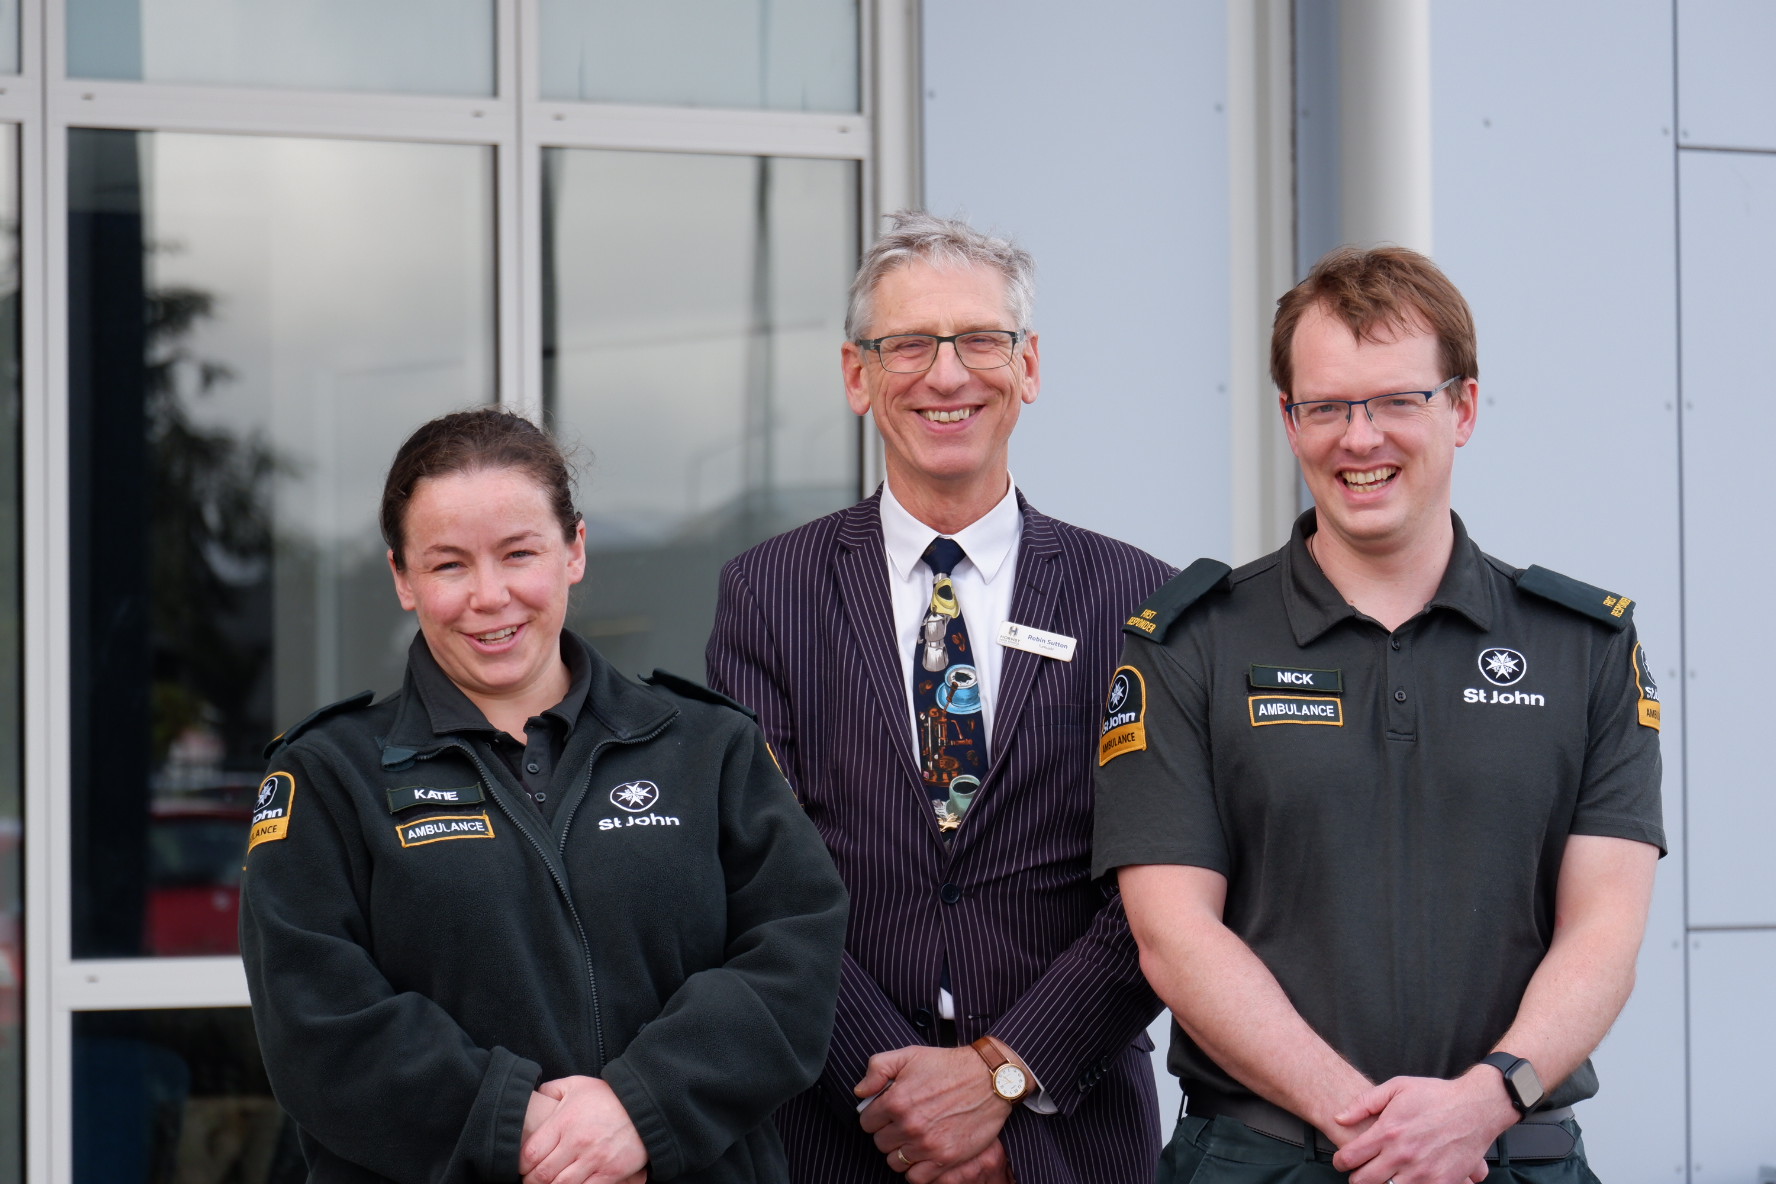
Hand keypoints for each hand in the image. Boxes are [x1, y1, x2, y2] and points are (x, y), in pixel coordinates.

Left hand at [520, 1075, 648, 1183]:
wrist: (646, 1104)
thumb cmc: (608, 1096)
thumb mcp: (576, 1085)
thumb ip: (551, 1090)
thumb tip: (534, 1096)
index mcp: (564, 1122)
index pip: (530, 1154)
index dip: (521, 1166)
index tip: (523, 1168)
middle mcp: (577, 1142)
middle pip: (542, 1175)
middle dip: (533, 1182)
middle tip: (534, 1181)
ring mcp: (595, 1159)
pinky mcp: (611, 1172)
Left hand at [855, 1045, 1012, 1180]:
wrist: (989, 1079)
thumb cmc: (948, 1066)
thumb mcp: (909, 1054)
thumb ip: (877, 1068)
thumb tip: (860, 1091)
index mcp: (897, 1100)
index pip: (866, 1122)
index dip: (876, 1116)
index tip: (888, 1112)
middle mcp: (910, 1125)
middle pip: (880, 1143)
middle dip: (888, 1133)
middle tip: (903, 1123)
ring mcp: (927, 1145)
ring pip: (895, 1162)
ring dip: (900, 1152)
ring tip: (913, 1138)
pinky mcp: (945, 1158)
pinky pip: (916, 1178)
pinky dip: (916, 1170)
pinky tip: (922, 1155)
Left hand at [1331, 1069, 1515, 1183]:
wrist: (1476, 1108)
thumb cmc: (1436, 1096)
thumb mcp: (1397, 1087)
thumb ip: (1364, 1103)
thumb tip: (1340, 1118)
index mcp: (1388, 1132)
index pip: (1350, 1157)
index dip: (1341, 1162)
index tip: (1342, 1161)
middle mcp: (1402, 1155)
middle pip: (1364, 1181)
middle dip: (1357, 1178)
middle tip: (1359, 1173)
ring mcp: (1422, 1173)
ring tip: (1383, 1176)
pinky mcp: (1441, 1183)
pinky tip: (1405, 1179)